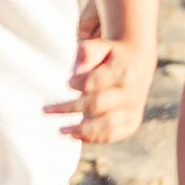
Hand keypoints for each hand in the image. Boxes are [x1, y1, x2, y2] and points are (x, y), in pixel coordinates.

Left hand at [45, 6, 154, 142]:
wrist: (138, 63)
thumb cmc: (112, 54)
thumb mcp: (101, 46)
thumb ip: (87, 52)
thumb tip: (74, 71)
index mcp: (124, 73)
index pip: (93, 83)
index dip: (76, 84)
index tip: (68, 82)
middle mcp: (131, 94)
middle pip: (96, 105)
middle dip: (69, 108)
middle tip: (46, 109)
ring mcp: (133, 110)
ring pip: (106, 125)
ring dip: (81, 130)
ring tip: (60, 131)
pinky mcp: (132, 123)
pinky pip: (112, 135)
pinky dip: (93, 138)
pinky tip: (75, 136)